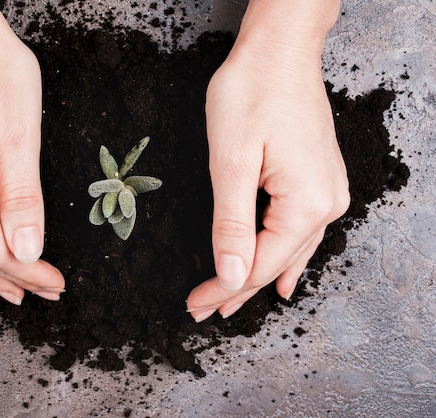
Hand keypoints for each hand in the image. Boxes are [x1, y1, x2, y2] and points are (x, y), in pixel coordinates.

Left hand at [186, 0, 347, 321]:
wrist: (279, 51)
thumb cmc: (252, 94)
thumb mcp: (231, 163)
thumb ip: (232, 225)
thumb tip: (232, 276)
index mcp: (307, 204)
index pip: (259, 264)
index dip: (225, 288)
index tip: (195, 306)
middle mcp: (327, 204)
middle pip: (275, 262)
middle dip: (237, 287)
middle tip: (204, 311)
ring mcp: (328, 192)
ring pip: (288, 250)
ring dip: (258, 275)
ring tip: (233, 301)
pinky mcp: (319, 180)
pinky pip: (301, 233)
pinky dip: (283, 256)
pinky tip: (284, 277)